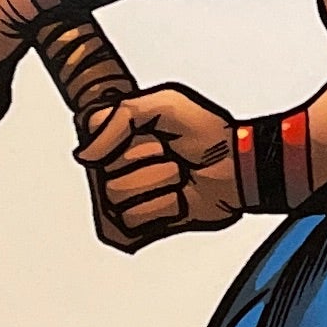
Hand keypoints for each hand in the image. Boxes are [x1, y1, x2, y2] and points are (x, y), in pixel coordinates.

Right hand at [73, 86, 242, 242]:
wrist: (240, 169)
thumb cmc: (211, 135)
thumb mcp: (166, 105)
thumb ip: (120, 118)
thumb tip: (85, 154)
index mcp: (126, 132)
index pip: (93, 138)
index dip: (122, 139)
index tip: (152, 134)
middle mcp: (126, 163)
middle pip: (104, 172)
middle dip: (147, 162)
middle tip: (171, 154)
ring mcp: (136, 193)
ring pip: (118, 197)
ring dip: (158, 185)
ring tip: (178, 176)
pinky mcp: (148, 219)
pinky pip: (134, 220)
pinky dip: (164, 208)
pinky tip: (179, 198)